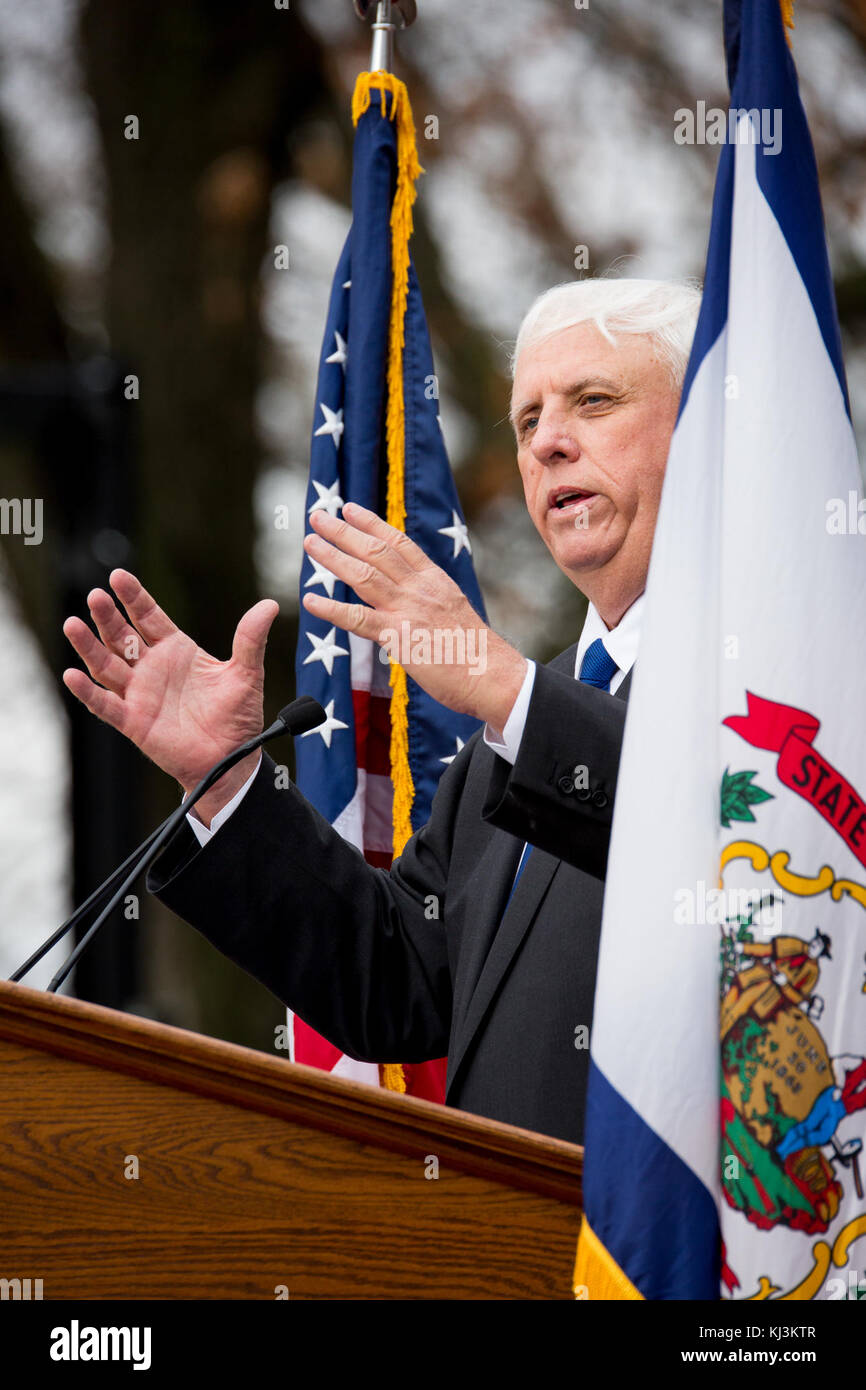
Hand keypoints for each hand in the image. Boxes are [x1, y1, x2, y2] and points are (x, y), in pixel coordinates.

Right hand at [63, 570, 278, 824]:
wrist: (232, 759)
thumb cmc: (237, 716)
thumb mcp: (246, 674)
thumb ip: (251, 640)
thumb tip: (270, 605)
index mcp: (175, 651)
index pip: (149, 617)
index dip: (134, 597)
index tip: (118, 575)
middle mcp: (151, 668)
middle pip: (122, 636)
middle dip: (108, 616)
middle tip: (96, 595)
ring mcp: (139, 694)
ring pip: (106, 665)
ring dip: (89, 646)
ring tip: (72, 624)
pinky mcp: (133, 722)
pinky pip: (105, 705)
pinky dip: (87, 692)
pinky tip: (71, 675)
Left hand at [302, 503, 526, 731]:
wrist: (493, 675)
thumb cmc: (478, 652)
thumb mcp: (456, 613)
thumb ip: (432, 602)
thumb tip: (416, 602)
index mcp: (435, 581)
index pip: (399, 543)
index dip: (372, 524)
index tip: (351, 509)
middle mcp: (420, 588)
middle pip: (376, 551)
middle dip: (343, 531)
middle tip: (318, 516)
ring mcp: (409, 610)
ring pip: (363, 575)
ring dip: (332, 557)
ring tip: (310, 543)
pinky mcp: (399, 637)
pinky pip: (358, 619)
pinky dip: (332, 608)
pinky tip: (311, 600)